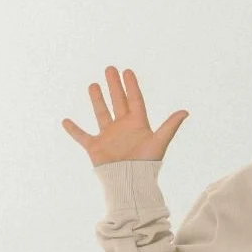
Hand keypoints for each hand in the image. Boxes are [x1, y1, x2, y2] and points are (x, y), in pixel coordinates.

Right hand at [62, 66, 190, 165]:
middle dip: (114, 86)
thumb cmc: (147, 164)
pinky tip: (65, 121)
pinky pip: (82, 136)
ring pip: (101, 113)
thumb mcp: (159, 142)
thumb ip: (170, 126)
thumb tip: (185, 111)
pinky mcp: (95, 147)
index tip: (127, 71)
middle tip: (110, 68)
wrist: (130, 182)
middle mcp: (123, 127)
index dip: (131, 86)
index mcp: (138, 125)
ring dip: (97, 99)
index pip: (135, 100)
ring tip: (94, 85)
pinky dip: (73, 130)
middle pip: (118, 102)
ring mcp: (108, 136)